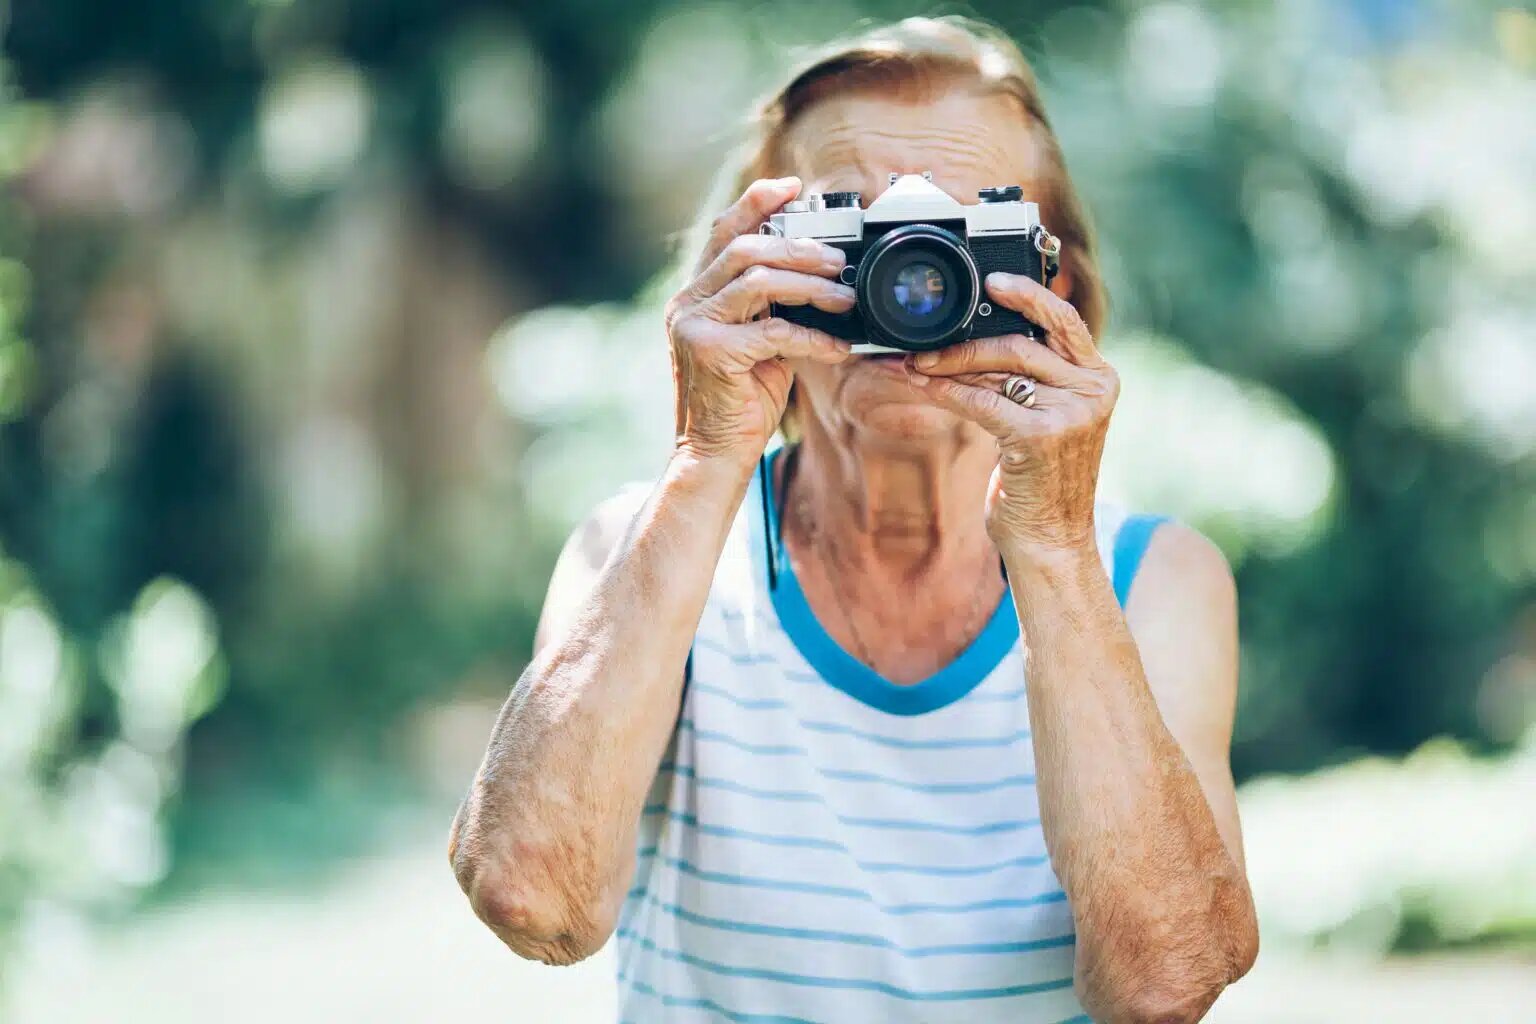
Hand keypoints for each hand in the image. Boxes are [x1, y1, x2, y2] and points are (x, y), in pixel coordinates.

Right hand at [665, 177, 854, 467]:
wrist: (715, 453)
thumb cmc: (741, 400)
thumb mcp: (759, 342)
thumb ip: (773, 306)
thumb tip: (821, 275)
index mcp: (696, 295)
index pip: (723, 232)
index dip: (757, 202)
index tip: (793, 186)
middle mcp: (687, 304)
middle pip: (745, 250)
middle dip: (799, 248)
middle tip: (840, 261)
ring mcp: (693, 326)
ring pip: (757, 281)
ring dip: (810, 286)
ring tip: (845, 299)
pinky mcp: (710, 352)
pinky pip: (772, 331)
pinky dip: (811, 336)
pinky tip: (837, 346)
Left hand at [904, 272, 1118, 556]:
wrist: (1052, 541)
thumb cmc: (1041, 482)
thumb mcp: (1047, 421)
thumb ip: (1031, 380)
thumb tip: (976, 341)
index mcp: (1100, 379)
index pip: (1064, 320)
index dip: (1027, 293)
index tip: (990, 281)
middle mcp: (1094, 390)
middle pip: (1021, 343)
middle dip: (964, 343)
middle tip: (921, 347)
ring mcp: (1072, 413)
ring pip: (999, 368)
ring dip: (947, 365)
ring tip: (912, 365)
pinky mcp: (1042, 436)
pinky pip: (982, 401)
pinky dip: (946, 392)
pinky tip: (921, 386)